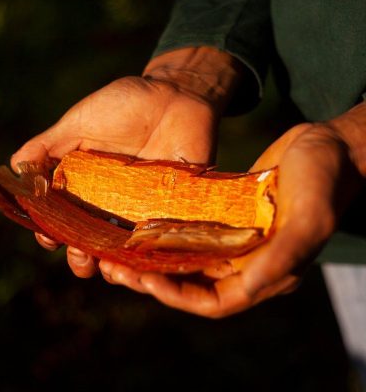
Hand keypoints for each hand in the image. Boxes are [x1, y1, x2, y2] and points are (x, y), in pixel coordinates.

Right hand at [11, 47, 243, 277]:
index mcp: (84, 184)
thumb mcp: (81, 121)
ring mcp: (141, 208)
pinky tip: (144, 264)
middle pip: (92, 241)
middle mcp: (111, 202)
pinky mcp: (171, 208)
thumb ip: (49, 145)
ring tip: (112, 269)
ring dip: (116, 266)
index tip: (49, 238)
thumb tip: (13, 168)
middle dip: (82, 257)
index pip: (62, 218)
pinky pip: (160, 240)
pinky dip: (151, 257)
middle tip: (82, 257)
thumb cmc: (125, 104)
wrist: (175, 94)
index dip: (52, 232)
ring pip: (124, 249)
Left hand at [96, 104, 364, 316]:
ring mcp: (236, 239)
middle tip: (118, 268)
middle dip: (155, 278)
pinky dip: (169, 231)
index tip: (145, 280)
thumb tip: (247, 288)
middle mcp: (248, 262)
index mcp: (267, 274)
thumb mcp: (309, 218)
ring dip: (156, 256)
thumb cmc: (327, 181)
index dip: (177, 296)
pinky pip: (193, 230)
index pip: (213, 302)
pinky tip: (144, 221)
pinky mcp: (228, 216)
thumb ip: (282, 255)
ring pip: (188, 257)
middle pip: (193, 282)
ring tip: (121, 249)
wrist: (329, 146)